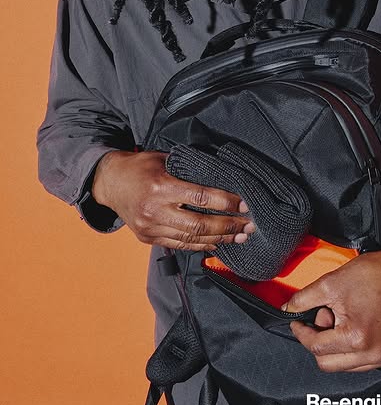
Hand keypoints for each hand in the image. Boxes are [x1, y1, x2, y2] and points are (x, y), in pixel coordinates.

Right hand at [91, 150, 254, 249]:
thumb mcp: (165, 159)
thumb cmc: (141, 166)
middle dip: (228, 226)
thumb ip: (191, 170)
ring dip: (219, 239)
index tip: (244, 204)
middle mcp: (155, 210)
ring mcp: (150, 227)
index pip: (200, 197)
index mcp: (161, 186)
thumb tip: (225, 178)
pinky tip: (218, 243)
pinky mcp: (148, 238)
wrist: (109, 182)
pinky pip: (180, 245)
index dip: (225, 202)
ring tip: (239, 236)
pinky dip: (201, 245)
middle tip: (248, 225)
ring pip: (191, 239)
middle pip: (199, 225)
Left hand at [283, 228, 380, 372]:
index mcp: (356, 339)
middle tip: (327, 317)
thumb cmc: (375, 274)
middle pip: (327, 364)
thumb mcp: (331, 282)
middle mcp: (374, 355)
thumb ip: (303, 300)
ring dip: (337, 347)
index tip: (299, 322)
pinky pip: (364, 362)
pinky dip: (355, 349)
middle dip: (320, 341)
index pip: (315, 347)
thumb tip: (287, 311)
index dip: (302, 332)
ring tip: (344, 320)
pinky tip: (359, 326)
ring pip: (345, 366)